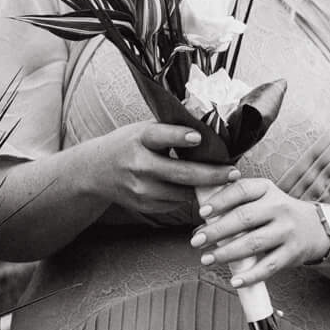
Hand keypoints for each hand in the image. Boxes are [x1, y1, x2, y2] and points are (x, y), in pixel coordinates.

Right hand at [84, 121, 238, 226]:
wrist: (96, 171)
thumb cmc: (128, 144)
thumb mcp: (142, 130)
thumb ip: (169, 129)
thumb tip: (207, 124)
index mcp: (139, 139)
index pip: (159, 136)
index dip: (178, 137)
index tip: (198, 138)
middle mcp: (138, 165)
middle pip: (180, 173)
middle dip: (211, 175)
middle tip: (234, 173)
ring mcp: (140, 189)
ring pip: (182, 192)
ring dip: (203, 187)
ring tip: (222, 179)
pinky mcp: (143, 205)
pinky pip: (175, 202)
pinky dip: (187, 195)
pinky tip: (195, 187)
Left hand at [194, 177, 329, 286]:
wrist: (315, 228)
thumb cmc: (277, 214)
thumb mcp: (261, 200)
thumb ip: (234, 208)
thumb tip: (201, 227)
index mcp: (267, 189)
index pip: (242, 190)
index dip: (221, 200)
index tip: (203, 212)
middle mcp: (279, 207)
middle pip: (244, 218)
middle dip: (217, 231)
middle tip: (197, 241)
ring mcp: (287, 230)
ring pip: (254, 243)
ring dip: (227, 253)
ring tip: (208, 259)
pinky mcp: (292, 252)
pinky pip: (268, 266)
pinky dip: (251, 275)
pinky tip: (235, 280)